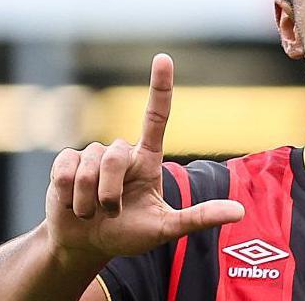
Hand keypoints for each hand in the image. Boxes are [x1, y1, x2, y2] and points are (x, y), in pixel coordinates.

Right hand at [45, 54, 243, 262]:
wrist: (85, 245)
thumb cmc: (128, 234)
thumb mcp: (165, 228)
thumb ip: (199, 218)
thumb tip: (239, 212)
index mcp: (148, 159)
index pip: (156, 116)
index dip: (160, 87)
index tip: (163, 58)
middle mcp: (121, 152)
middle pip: (114, 157)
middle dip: (110, 194)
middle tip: (112, 213)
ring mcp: (92, 155)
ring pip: (88, 169)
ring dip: (89, 201)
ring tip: (91, 211)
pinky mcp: (66, 162)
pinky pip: (65, 173)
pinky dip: (68, 196)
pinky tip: (71, 204)